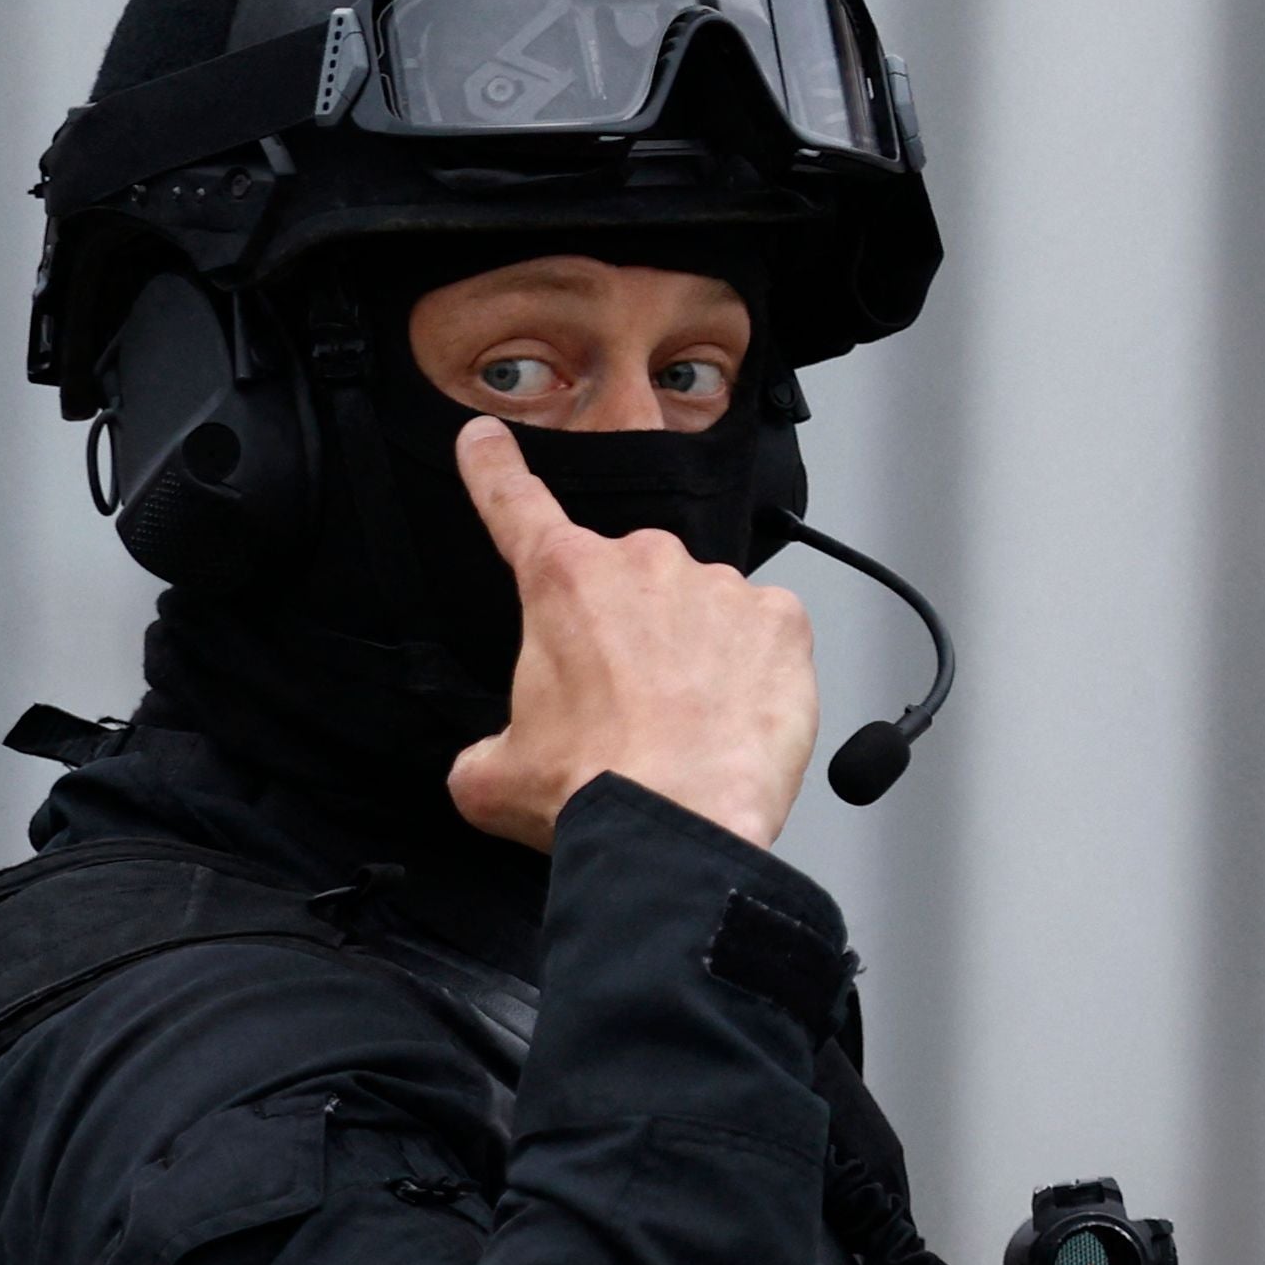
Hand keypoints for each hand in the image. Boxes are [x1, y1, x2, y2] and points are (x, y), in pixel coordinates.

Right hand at [441, 417, 819, 852]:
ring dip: (687, 653)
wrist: (678, 824)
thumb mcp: (492, 775)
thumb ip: (488, 745)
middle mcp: (642, 565)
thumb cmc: (592, 789)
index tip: (485, 440)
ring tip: (679, 725)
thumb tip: (493, 759)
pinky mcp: (780, 621)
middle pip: (622, 582)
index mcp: (562, 583)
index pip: (514, 506)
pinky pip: (759, 631)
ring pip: (694, 609)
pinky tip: (726, 717)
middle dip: (620, 632)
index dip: (493, 469)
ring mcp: (717, 588)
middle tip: (618, 705)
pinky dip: (746, 668)